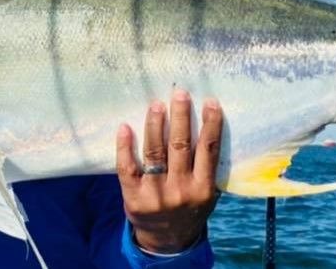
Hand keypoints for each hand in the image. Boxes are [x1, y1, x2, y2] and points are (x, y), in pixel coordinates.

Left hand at [116, 88, 222, 253]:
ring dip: (155, 125)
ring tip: (156, 104)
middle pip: (180, 145)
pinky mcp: (133, 196)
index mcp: (202, 188)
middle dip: (180, 117)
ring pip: (154, 152)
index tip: (211, 102)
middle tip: (179, 93)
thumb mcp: (207, 195)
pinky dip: (125, 146)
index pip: (208, 149)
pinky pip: (127, 167)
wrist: (167, 242)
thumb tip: (208, 127)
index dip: (210, 124)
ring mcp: (155, 193)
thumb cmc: (189, 209)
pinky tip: (125, 127)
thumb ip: (207, 168)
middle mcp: (180, 190)